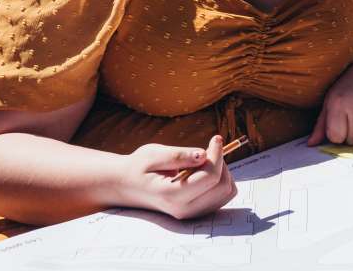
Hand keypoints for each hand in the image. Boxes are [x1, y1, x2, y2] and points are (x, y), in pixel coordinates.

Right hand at [115, 135, 237, 220]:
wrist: (126, 186)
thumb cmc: (138, 167)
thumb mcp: (153, 154)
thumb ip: (179, 155)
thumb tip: (204, 155)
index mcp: (172, 194)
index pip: (211, 177)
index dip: (218, 154)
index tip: (215, 138)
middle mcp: (184, 209)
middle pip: (223, 185)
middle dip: (221, 163)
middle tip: (206, 150)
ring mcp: (191, 214)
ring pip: (227, 192)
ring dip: (222, 172)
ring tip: (202, 162)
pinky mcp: (196, 212)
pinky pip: (222, 196)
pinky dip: (219, 180)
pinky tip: (203, 172)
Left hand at [308, 56, 352, 146]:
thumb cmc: (346, 87)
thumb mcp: (329, 101)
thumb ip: (320, 125)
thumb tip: (310, 145)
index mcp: (338, 103)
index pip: (334, 136)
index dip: (335, 133)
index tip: (339, 122)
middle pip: (350, 140)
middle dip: (349, 134)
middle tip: (352, 118)